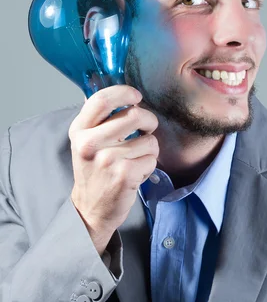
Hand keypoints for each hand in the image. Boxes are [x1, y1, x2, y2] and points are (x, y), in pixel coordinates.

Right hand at [69, 85, 158, 253]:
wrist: (91, 210)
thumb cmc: (94, 173)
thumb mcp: (85, 142)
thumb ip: (98, 119)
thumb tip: (118, 91)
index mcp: (79, 130)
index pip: (102, 99)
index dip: (124, 93)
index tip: (136, 96)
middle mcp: (89, 143)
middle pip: (134, 115)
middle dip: (149, 121)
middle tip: (147, 129)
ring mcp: (107, 159)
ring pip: (149, 140)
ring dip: (149, 150)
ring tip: (136, 159)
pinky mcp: (124, 174)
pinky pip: (152, 159)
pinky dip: (149, 166)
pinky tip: (136, 173)